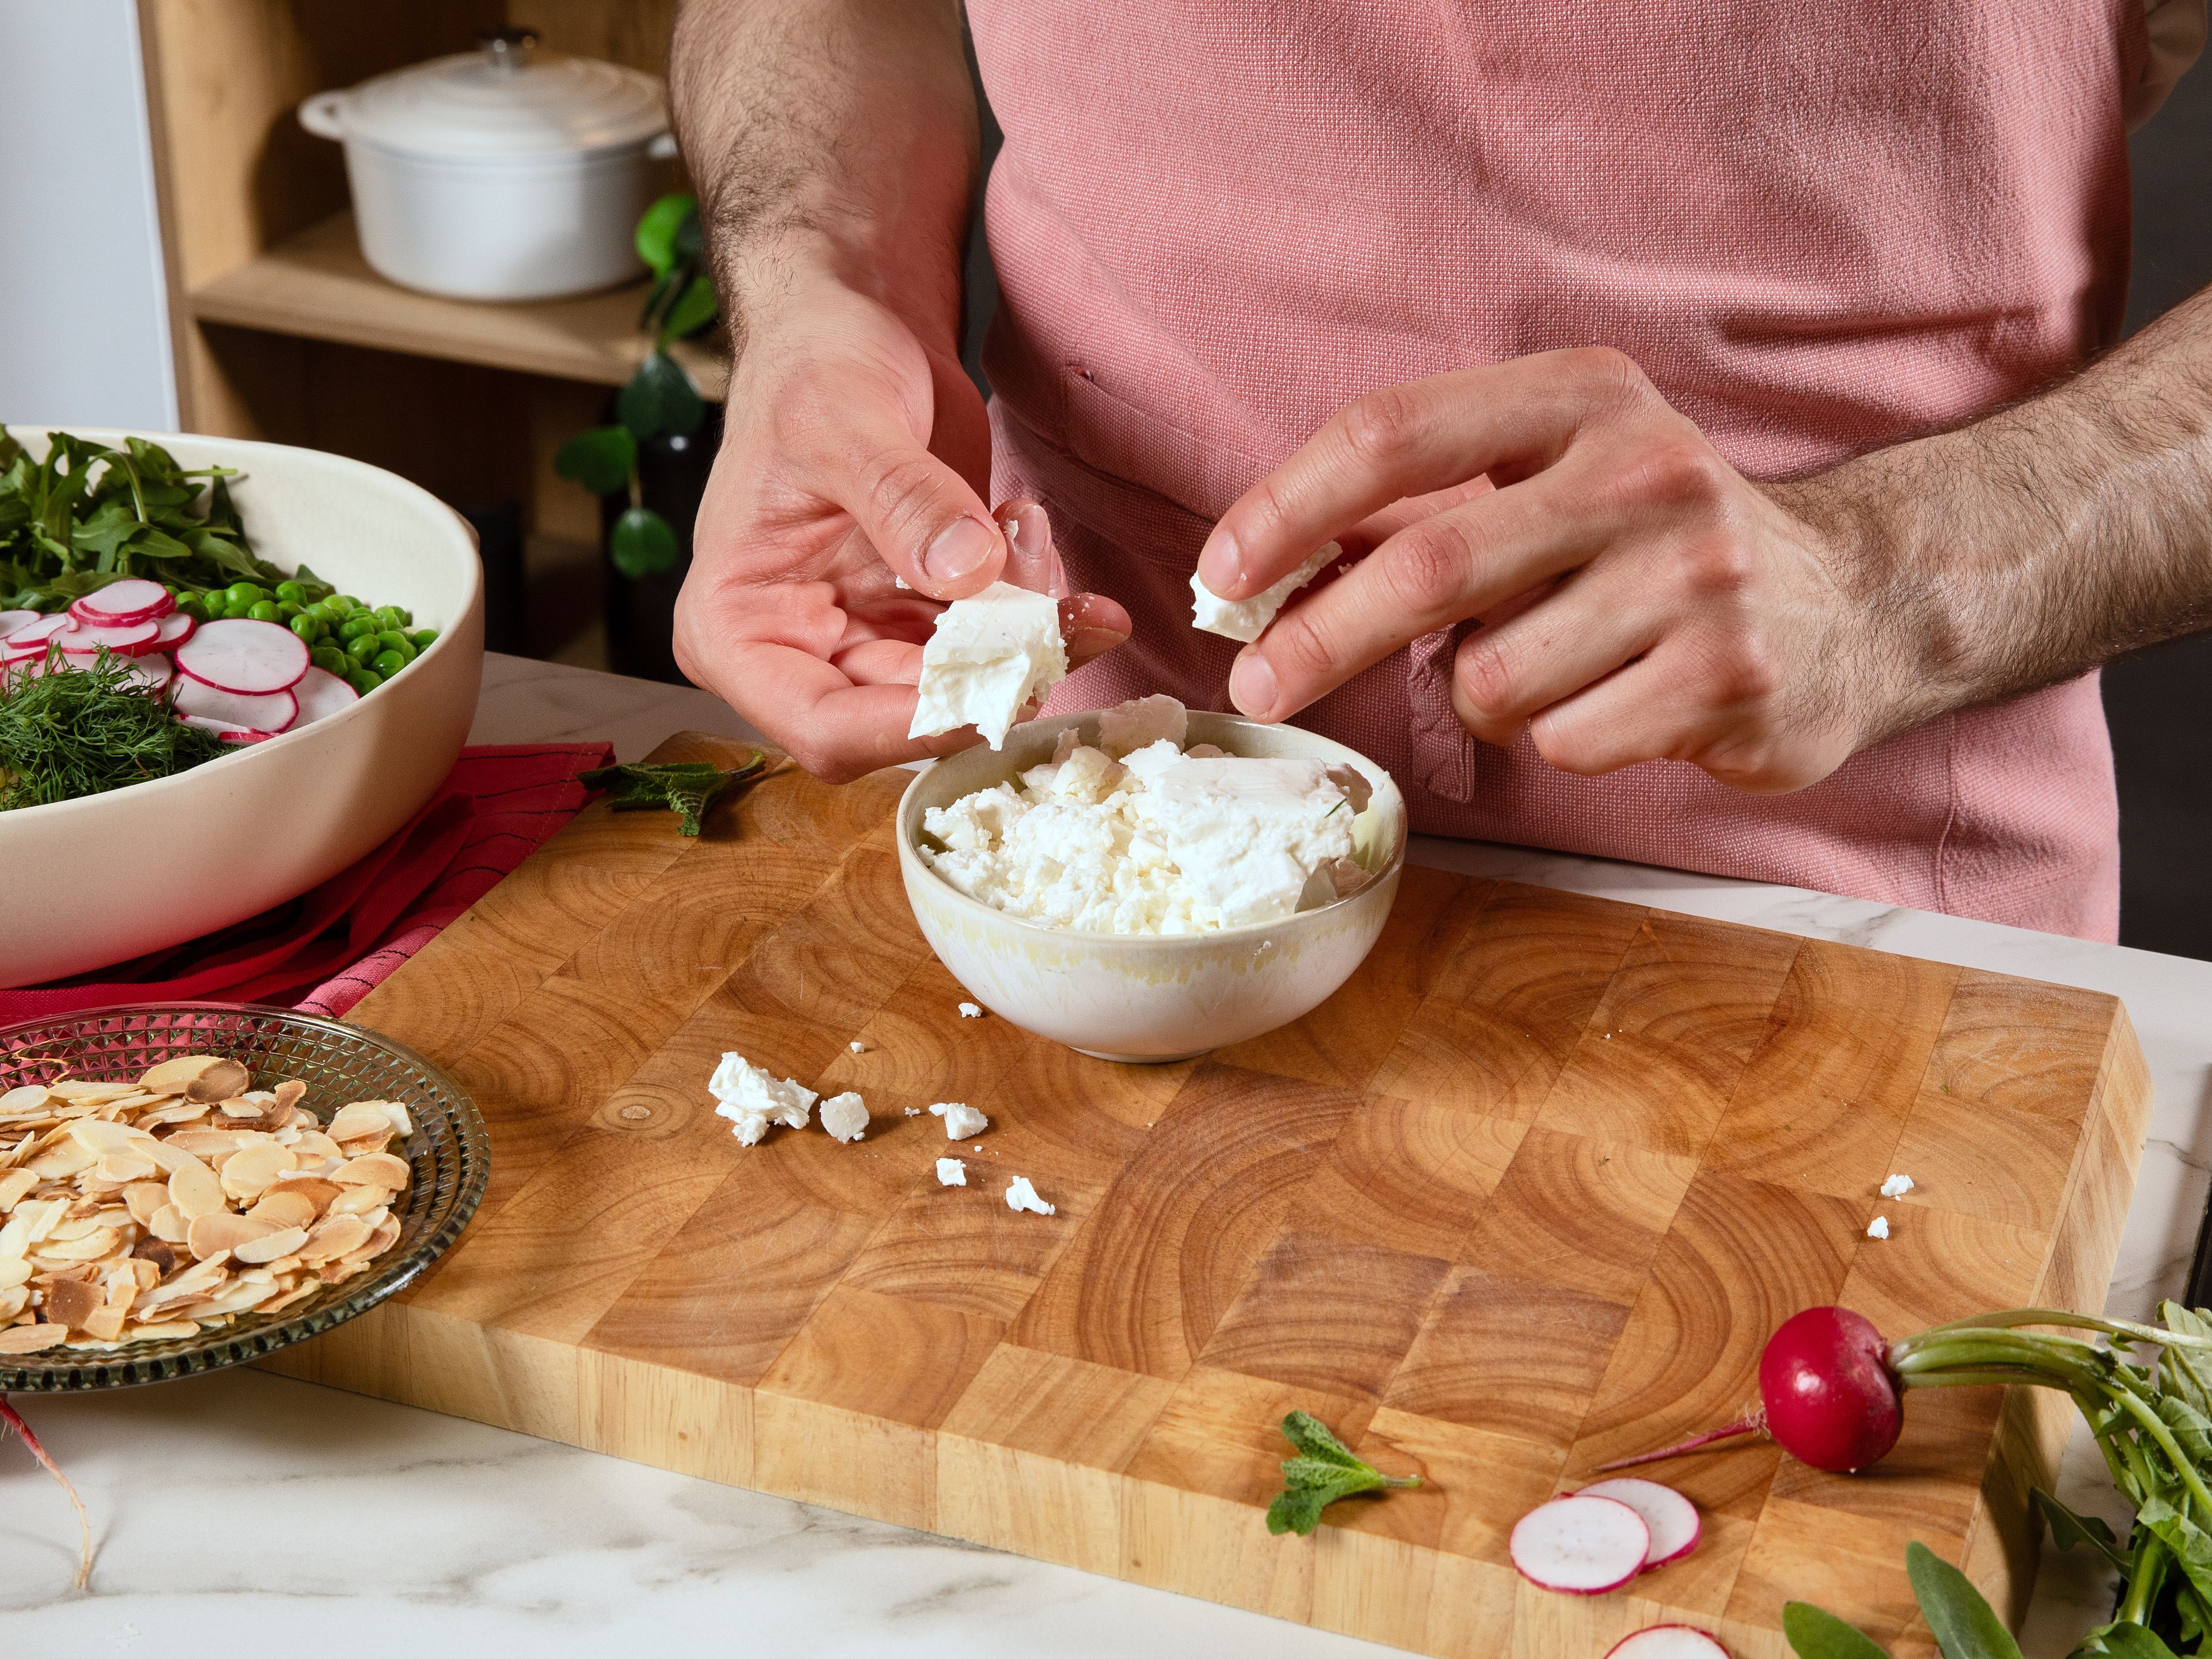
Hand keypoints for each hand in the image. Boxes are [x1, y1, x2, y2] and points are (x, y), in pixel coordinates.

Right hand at [673, 267, 1128, 781]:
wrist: (850, 324)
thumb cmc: (813, 365)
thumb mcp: (844, 420)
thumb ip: (903, 500)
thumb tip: (967, 572)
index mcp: (737, 631)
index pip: (825, 727)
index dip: (917, 727)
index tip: (1004, 682)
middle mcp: (799, 652)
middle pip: (909, 716)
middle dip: (997, 668)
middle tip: (1067, 609)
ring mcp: (865, 637)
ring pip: (965, 684)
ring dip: (1028, 635)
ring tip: (1036, 536)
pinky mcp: (923, 614)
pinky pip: (991, 642)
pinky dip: (1033, 607)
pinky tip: (1034, 536)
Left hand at [1196, 348, 1897, 792]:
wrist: (1850, 604)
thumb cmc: (1651, 544)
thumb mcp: (1550, 481)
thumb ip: (1422, 507)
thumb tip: (1263, 564)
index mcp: (1582, 398)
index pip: (1396, 431)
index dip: (1290, 503)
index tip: (1223, 570)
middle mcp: (1646, 469)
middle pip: (1430, 562)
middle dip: (1322, 634)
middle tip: (1258, 681)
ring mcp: (1698, 575)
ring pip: (1493, 677)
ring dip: (1484, 694)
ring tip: (1553, 664)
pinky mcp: (1730, 678)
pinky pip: (1564, 741)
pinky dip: (1560, 737)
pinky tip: (1620, 700)